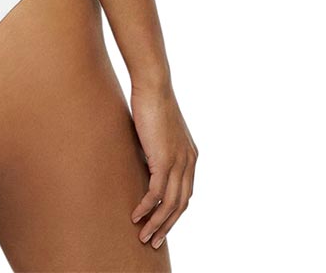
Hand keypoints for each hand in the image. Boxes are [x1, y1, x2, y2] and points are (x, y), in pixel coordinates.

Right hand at [129, 82, 197, 249]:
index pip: (184, 193)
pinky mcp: (164, 159)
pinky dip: (146, 207)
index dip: (173, 212)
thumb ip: (155, 150)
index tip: (161, 224)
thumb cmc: (151, 102)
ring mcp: (178, 161)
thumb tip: (143, 162)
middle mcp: (189, 161)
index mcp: (190, 156)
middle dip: (167, 225)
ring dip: (156, 223)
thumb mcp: (156, 132)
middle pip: (180, 204)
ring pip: (169, 203)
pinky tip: (136, 215)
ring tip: (144, 236)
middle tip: (153, 241)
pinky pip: (156, 192)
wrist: (153, 85)